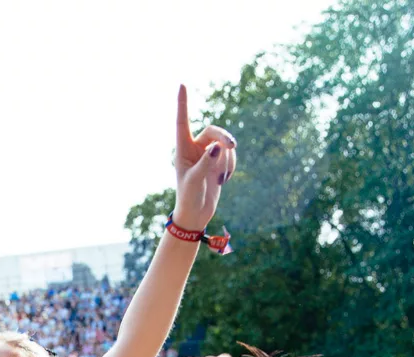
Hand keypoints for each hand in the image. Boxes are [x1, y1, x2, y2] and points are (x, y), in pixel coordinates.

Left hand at [172, 85, 236, 230]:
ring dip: (227, 160)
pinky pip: (230, 156)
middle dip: (224, 138)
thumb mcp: (195, 180)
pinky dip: (230, 166)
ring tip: (221, 179)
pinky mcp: (219, 162)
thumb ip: (206, 162)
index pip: (182, 121)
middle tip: (232, 146)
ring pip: (224, 145)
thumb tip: (218, 146)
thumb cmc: (188, 198)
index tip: (182, 85)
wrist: (196, 215)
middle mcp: (194, 148)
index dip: (182, 103)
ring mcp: (208, 154)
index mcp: (182, 148)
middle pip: (214, 131)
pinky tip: (224, 180)